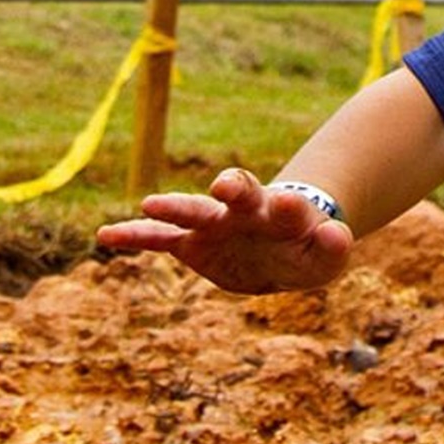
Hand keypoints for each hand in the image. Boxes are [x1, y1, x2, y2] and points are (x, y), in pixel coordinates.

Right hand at [95, 168, 352, 294]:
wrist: (282, 251)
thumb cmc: (307, 251)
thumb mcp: (326, 257)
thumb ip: (333, 246)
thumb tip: (338, 233)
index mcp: (284, 214)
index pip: (288, 205)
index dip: (288, 207)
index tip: (287, 205)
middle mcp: (247, 210)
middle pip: (238, 191)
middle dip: (231, 187)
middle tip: (224, 186)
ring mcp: (217, 223)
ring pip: (194, 210)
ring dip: (176, 206)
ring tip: (150, 205)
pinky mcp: (193, 243)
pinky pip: (160, 239)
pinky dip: (136, 236)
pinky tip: (105, 235)